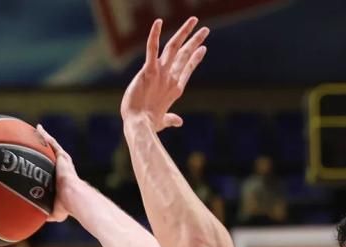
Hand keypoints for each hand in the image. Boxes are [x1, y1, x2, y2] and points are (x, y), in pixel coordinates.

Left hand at [35, 124, 78, 221]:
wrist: (74, 197)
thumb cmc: (66, 206)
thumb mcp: (54, 211)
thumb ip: (46, 212)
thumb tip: (37, 218)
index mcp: (61, 179)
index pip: (52, 170)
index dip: (46, 165)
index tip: (40, 162)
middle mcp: (62, 168)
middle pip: (52, 155)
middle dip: (45, 148)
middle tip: (37, 141)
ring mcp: (62, 161)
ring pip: (51, 147)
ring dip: (45, 139)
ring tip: (37, 130)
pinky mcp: (62, 156)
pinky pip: (51, 143)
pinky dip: (45, 136)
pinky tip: (38, 128)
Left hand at [120, 17, 208, 131]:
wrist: (139, 126)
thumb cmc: (148, 125)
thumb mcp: (162, 121)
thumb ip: (171, 119)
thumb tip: (179, 122)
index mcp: (175, 89)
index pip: (187, 69)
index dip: (195, 58)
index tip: (202, 48)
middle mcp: (170, 79)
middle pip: (185, 55)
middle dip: (196, 41)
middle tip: (205, 29)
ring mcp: (161, 74)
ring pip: (174, 47)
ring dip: (184, 32)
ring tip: (194, 21)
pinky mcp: (148, 71)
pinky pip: (152, 49)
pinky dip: (155, 35)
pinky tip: (158, 22)